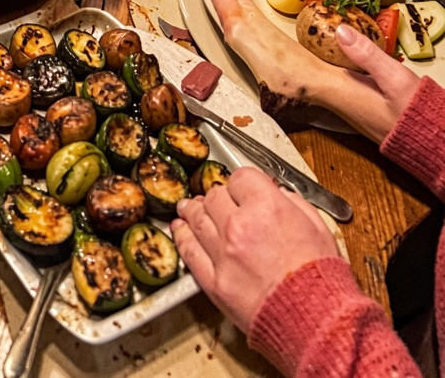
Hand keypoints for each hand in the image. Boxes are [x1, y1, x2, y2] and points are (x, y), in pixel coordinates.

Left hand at [172, 169, 337, 336]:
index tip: (243, 189)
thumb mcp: (319, 228)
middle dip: (220, 196)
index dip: (243, 183)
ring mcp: (223, 253)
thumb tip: (278, 195)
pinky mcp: (214, 281)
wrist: (316, 323)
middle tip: (220, 200)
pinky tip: (180, 230)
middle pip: (215, 196)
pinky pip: (189, 251)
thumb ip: (293, 203)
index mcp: (266, 207)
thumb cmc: (321, 279)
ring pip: (197, 219)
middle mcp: (239, 225)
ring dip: (193, 210)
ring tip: (189, 207)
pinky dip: (182, 237)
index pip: (240, 177)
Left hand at [204, 0, 418, 139]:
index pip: (254, 36)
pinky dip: (245, 24)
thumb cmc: (398, 112)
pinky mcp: (289, 82)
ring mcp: (283, 83)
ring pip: (246, 41)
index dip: (232, 4)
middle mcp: (284, 82)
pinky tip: (243, 11)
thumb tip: (345, 31)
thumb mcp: (392, 83)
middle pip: (241, 34)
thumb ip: (368, 57)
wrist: (400, 133)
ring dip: (232, 10)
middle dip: (224, 0)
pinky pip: (256, 46)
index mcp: (301, 79)